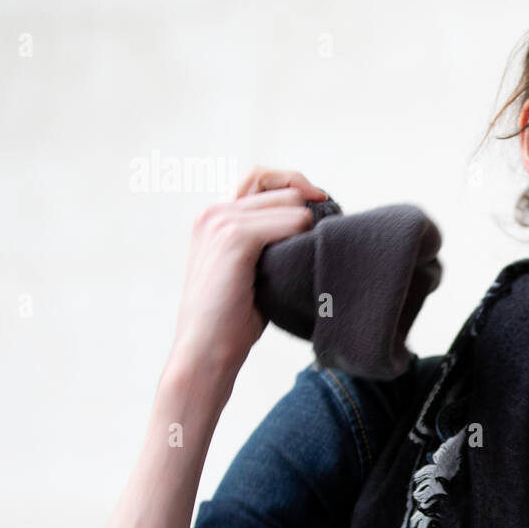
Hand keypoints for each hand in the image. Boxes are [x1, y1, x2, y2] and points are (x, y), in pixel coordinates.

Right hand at [167, 166, 328, 376]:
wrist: (206, 351)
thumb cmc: (232, 319)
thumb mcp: (250, 270)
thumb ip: (267, 241)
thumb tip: (310, 224)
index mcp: (214, 216)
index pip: (262, 176)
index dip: (296, 187)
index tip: (322, 205)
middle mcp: (214, 211)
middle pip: (283, 187)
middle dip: (309, 210)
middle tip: (321, 242)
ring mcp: (221, 221)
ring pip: (292, 203)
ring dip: (307, 231)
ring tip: (306, 261)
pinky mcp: (234, 237)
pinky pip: (291, 222)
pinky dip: (303, 240)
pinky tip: (301, 264)